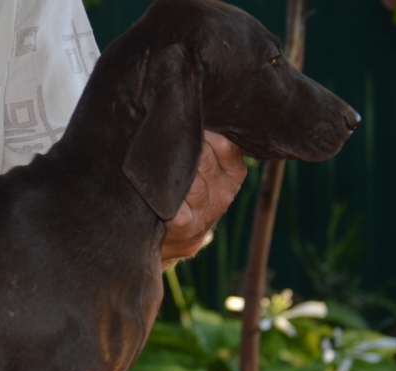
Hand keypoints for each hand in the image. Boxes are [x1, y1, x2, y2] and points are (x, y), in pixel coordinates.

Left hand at [160, 131, 246, 267]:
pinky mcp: (187, 228)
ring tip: (161, 163)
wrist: (180, 236)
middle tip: (165, 136)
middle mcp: (224, 192)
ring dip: (176, 174)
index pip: (225, 145)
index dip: (203, 132)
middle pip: (206, 161)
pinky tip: (162, 197)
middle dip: (184, 147)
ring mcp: (207, 212)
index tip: (183, 119)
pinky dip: (171, 205)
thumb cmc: (191, 190)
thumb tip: (193, 109)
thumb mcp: (210, 168)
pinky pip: (180, 213)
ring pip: (193, 185)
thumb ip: (209, 144)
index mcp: (233, 173)